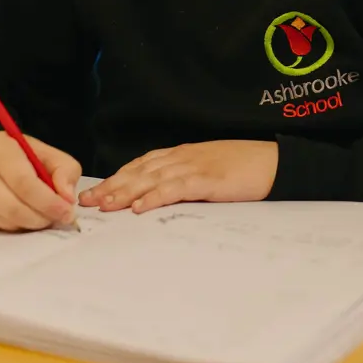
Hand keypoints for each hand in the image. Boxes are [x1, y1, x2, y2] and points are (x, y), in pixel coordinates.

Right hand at [0, 132, 80, 230]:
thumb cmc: (15, 155)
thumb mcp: (44, 151)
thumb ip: (64, 169)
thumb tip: (68, 198)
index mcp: (1, 152)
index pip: (24, 183)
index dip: (48, 201)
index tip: (67, 211)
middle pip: (14, 208)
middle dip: (42, 218)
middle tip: (60, 218)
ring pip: (7, 222)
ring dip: (32, 225)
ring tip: (45, 216)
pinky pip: (0, 228)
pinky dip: (19, 227)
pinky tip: (28, 217)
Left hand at [78, 140, 277, 213]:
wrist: (274, 162)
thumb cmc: (243, 169)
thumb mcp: (208, 171)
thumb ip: (184, 180)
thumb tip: (159, 197)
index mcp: (181, 155)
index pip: (140, 166)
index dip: (116, 178)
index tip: (95, 192)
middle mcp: (182, 158)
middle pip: (139, 171)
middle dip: (112, 186)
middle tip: (88, 200)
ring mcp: (194, 167)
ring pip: (151, 179)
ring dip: (125, 192)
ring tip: (105, 205)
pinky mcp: (208, 180)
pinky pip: (176, 188)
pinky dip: (155, 196)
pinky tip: (140, 207)